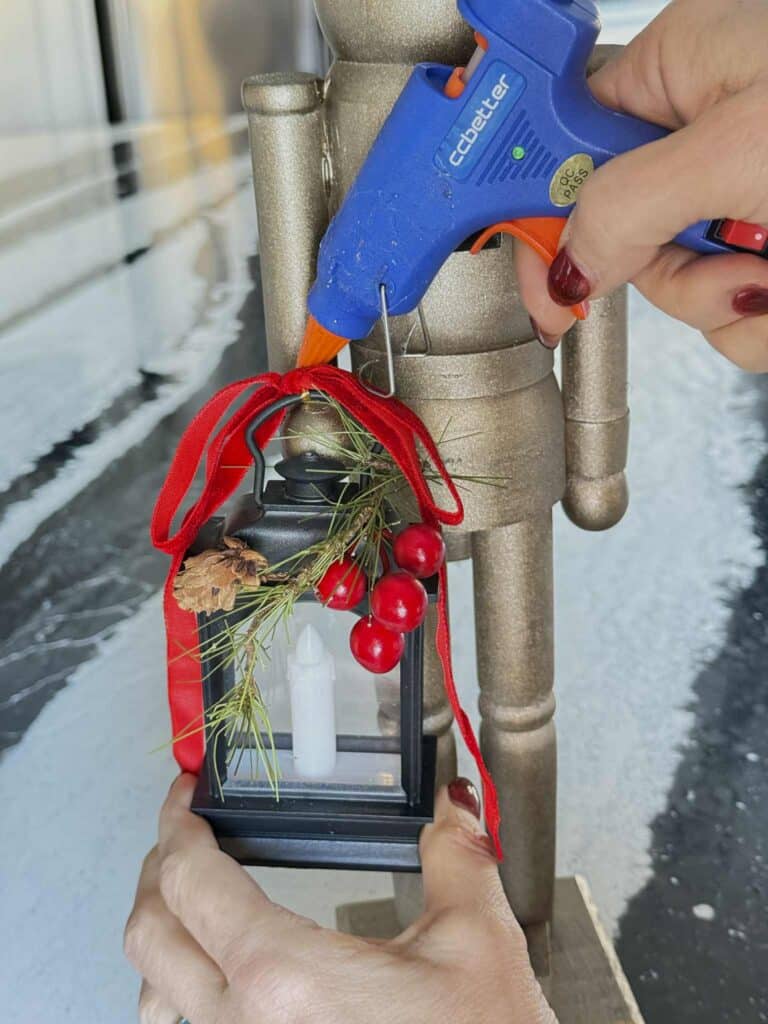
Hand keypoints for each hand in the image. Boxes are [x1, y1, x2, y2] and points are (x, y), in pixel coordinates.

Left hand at [124, 775, 555, 1023]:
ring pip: (153, 994)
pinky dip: (180, 989)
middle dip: (158, 868)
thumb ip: (454, 855)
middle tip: (185, 833)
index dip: (177, 822)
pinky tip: (218, 972)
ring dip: (163, 934)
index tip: (186, 795)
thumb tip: (452, 806)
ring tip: (189, 898)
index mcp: (284, 979)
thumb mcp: (477, 941)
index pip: (190, 880)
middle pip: (150, 934)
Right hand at [518, 0, 767, 370]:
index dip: (535, 209)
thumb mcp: (740, 152)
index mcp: (681, 69)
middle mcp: (705, 133)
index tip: (528, 275)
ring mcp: (740, 198)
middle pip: (619, 232)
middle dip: (669, 270)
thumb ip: (628, 206)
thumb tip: (566, 263)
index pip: (563, 140)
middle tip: (723, 255)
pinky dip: (762, 321)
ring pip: (678, 287)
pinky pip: (730, 314)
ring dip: (729, 302)